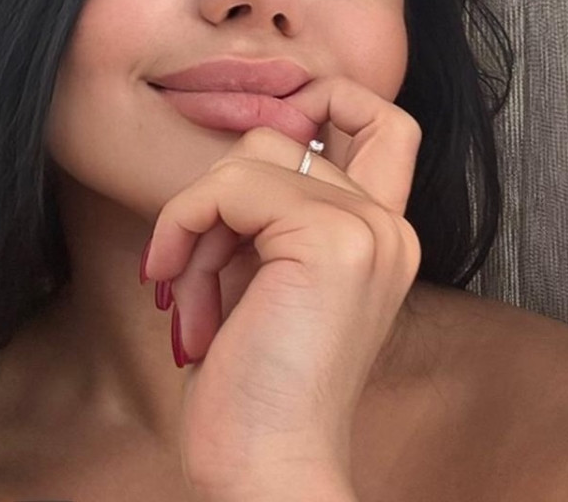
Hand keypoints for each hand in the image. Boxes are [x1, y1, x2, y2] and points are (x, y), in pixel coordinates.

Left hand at [139, 76, 422, 500]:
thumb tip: (239, 139)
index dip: (322, 103)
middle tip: (197, 261)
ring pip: (250, 155)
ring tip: (191, 298)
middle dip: (221, 189)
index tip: (249, 163)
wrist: (267, 473)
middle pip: (286, 132)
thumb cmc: (255, 387)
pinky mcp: (332, 240)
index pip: (382, 118)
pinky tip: (179, 295)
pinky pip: (227, 186)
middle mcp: (389, 225)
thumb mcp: (267, 277)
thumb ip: (272, 210)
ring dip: (198, 222)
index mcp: (383, 235)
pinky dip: (183, 227)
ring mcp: (366, 229)